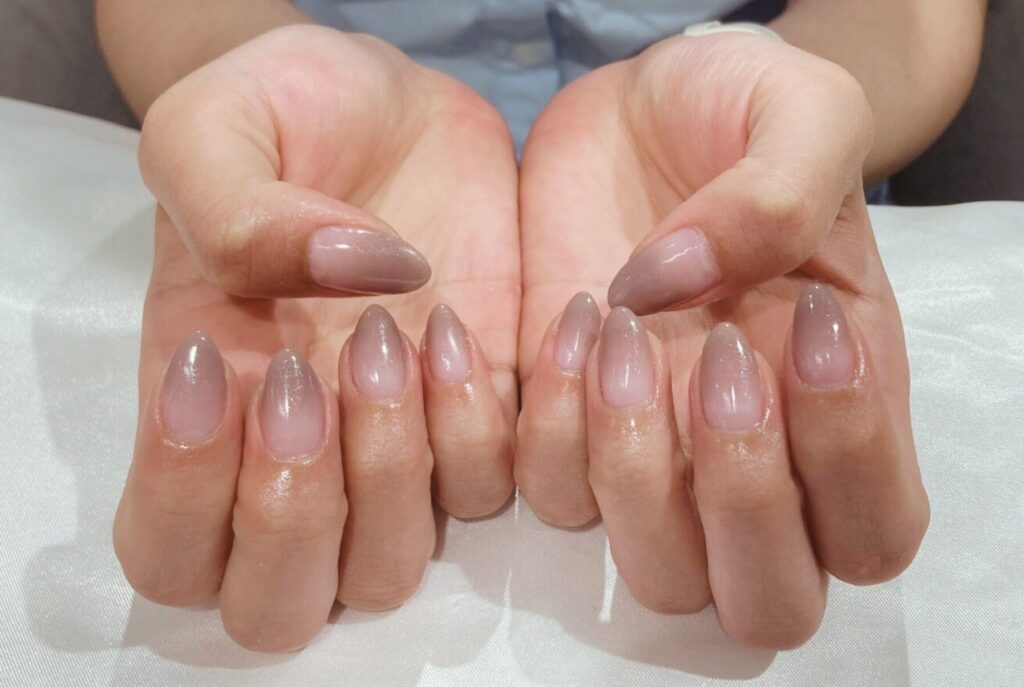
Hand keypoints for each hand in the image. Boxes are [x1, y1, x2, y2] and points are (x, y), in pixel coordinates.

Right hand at [113, 25, 519, 651]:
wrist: (386, 99)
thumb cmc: (281, 111)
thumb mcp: (216, 130)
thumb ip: (237, 213)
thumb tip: (343, 278)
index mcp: (200, 403)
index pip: (170, 546)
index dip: (187, 495)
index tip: (223, 362)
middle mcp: (296, 452)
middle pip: (279, 602)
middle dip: (299, 512)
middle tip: (320, 369)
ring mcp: (397, 443)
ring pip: (393, 564)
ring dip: (403, 467)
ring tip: (416, 327)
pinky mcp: (487, 410)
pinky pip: (501, 485)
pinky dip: (506, 425)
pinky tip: (494, 320)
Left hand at [516, 33, 928, 647]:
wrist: (638, 101)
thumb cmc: (739, 106)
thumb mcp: (801, 112)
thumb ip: (782, 193)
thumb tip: (683, 283)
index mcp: (839, 396)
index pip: (873, 527)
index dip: (846, 458)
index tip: (802, 319)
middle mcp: (749, 452)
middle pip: (768, 598)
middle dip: (741, 500)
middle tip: (713, 352)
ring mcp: (651, 449)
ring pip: (654, 568)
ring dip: (632, 461)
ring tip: (615, 316)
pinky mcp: (559, 423)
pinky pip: (547, 491)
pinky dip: (545, 422)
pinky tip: (564, 313)